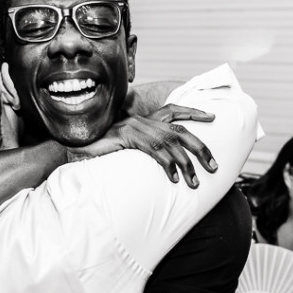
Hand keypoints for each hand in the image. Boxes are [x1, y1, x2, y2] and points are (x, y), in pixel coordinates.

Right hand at [66, 104, 216, 186]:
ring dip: (186, 165)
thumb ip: (145, 146)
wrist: (78, 145)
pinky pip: (155, 151)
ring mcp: (137, 128)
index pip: (174, 110)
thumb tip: (162, 159)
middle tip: (214, 167)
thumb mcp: (128, 143)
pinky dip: (167, 165)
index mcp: (145, 119)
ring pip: (171, 145)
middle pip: (181, 131)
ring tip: (194, 182)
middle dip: (200, 148)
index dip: (194, 112)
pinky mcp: (130, 137)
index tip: (212, 117)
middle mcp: (144, 120)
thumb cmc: (103, 148)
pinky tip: (174, 178)